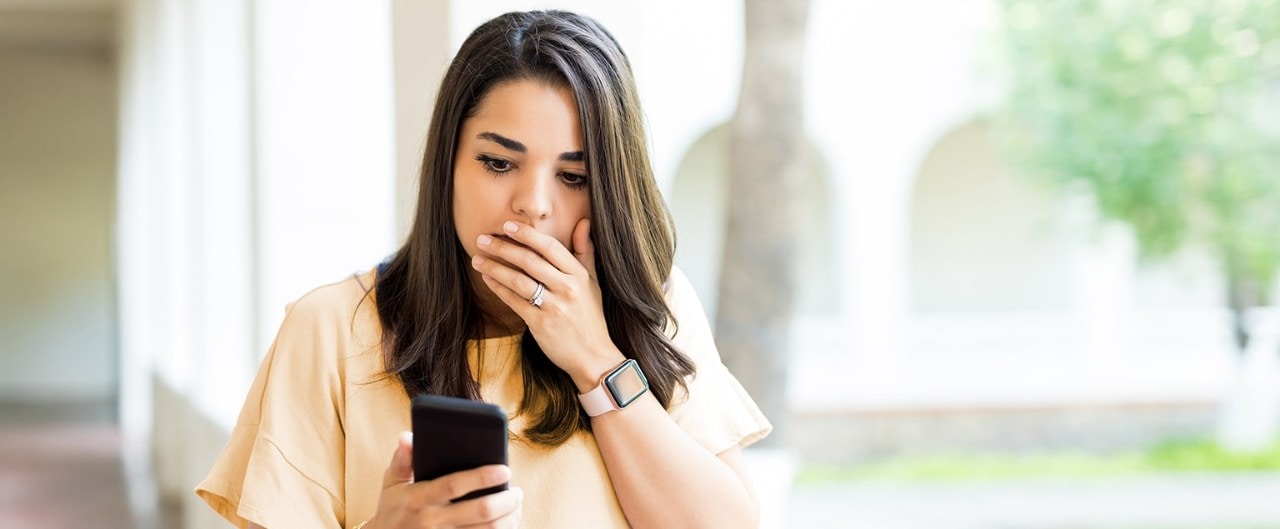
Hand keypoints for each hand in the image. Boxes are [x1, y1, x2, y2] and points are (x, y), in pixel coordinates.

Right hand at [368, 432, 521, 528]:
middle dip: (506, 500)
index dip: (482, 477)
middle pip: (480, 512)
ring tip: (516, 507)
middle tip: (518, 492)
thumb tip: (407, 436)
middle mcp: (432, 521)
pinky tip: (508, 523)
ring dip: (509, 519)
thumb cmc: (393, 510)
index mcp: (419, 498)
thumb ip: (402, 460)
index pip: (454, 485)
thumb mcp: (391, 484)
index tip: (505, 469)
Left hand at [471, 219, 625, 390]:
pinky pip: (514, 301)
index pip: (550, 247)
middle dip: (503, 247)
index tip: (507, 226)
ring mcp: (554, 307)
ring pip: (518, 280)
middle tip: (482, 239)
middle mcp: (567, 288)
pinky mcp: (540, 324)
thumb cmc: (591, 316)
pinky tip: (487, 279)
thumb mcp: (593, 282)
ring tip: (477, 258)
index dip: (527, 234)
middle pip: (530, 261)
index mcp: (579, 275)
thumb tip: (584, 222)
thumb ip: (585, 251)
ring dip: (495, 267)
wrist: (593, 356)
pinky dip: (499, 288)